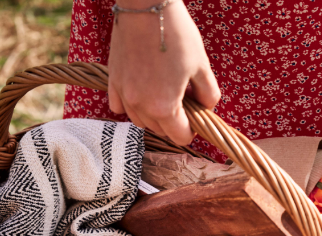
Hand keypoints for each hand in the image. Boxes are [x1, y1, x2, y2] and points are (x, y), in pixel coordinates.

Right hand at [107, 0, 219, 145]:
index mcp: (164, 107)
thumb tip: (207, 107)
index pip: (179, 136)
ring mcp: (124, 94)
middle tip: (183, 102)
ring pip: (139, 120)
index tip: (195, 119)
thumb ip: (208, 93)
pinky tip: (141, 92)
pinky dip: (131, 105)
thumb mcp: (201, 65)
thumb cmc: (176, 34)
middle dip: (173, 123)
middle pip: (158, 130)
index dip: (191, 131)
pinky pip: (119, 106)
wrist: (146, 6)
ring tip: (163, 96)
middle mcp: (140, 106)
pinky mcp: (113, 80)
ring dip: (152, 116)